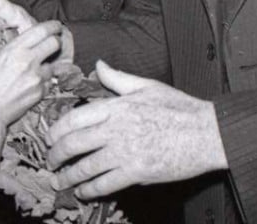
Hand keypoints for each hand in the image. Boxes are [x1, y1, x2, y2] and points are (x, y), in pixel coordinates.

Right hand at [0, 20, 62, 139]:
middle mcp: (28, 60)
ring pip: (53, 65)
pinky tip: (30, 86)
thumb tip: (28, 45)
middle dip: (55, 43)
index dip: (52, 26)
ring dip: (47, 67)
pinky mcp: (40, 93)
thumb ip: (14, 50)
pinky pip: (49, 82)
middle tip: (51, 45)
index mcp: (13, 49)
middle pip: (55, 43)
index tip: (55, 26)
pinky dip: (43, 83)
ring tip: (33, 73)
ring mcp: (36, 78)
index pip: (42, 30)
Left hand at [47, 61, 226, 198]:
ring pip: (85, 167)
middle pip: (74, 144)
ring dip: (68, 176)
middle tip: (50, 161)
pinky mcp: (137, 172)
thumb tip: (98, 64)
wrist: (207, 133)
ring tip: (60, 180)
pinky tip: (83, 191)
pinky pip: (105, 184)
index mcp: (118, 106)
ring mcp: (126, 152)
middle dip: (56, 155)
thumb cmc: (180, 107)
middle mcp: (117, 129)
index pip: (75, 118)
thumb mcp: (148, 86)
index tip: (50, 137)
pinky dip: (89, 189)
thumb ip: (118, 78)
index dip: (56, 130)